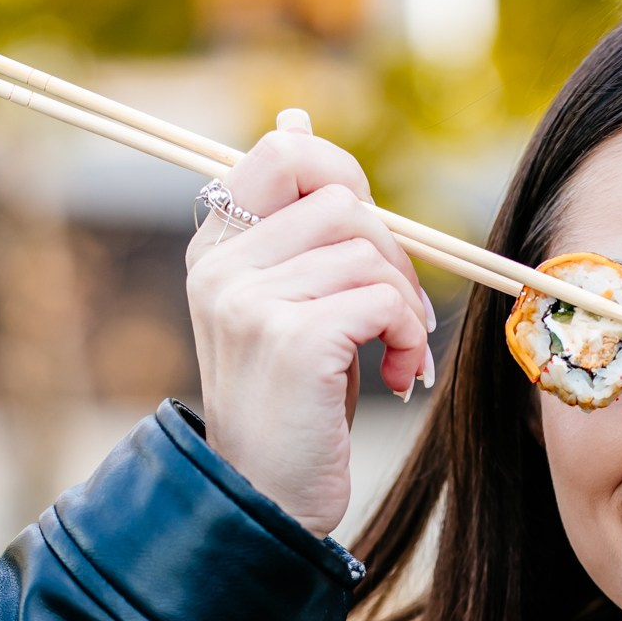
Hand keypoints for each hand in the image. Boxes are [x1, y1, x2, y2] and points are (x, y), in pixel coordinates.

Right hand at [186, 109, 434, 537]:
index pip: (280, 153)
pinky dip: (406, 336)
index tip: (369, 236)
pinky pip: (382, 301)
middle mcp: (222, 268)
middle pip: (341, 199)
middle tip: (399, 314)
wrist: (267, 501)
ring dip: (404, 304)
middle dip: (393, 253)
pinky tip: (394, 377)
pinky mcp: (293, 339)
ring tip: (395, 354)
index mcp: (214, 251)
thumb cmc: (291, 406)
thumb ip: (295, 225)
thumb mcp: (284, 304)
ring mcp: (250, 302)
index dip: (341, 175)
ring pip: (368, 250)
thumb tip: (296, 119)